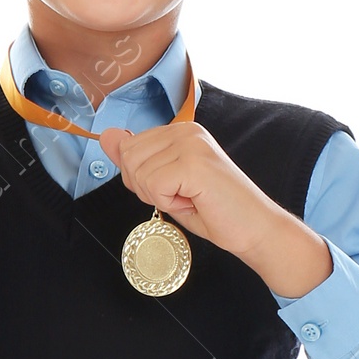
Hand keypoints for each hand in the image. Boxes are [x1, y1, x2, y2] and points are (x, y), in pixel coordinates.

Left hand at [95, 121, 332, 297]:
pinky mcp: (194, 163)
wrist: (253, 227)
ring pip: (139, 173)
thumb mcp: (166, 184)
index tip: (175, 188)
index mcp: (180, 131)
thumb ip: (135, 160)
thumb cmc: (214, 210)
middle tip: (181, 195)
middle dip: (146, 187)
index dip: (142, 179)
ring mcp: (191, 144)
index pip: (129, 148)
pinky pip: (154, 185)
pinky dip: (169, 203)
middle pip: (129, 158)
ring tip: (191, 197)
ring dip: (160, 196)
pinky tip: (194, 201)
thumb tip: (105, 137)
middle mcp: (186, 130)